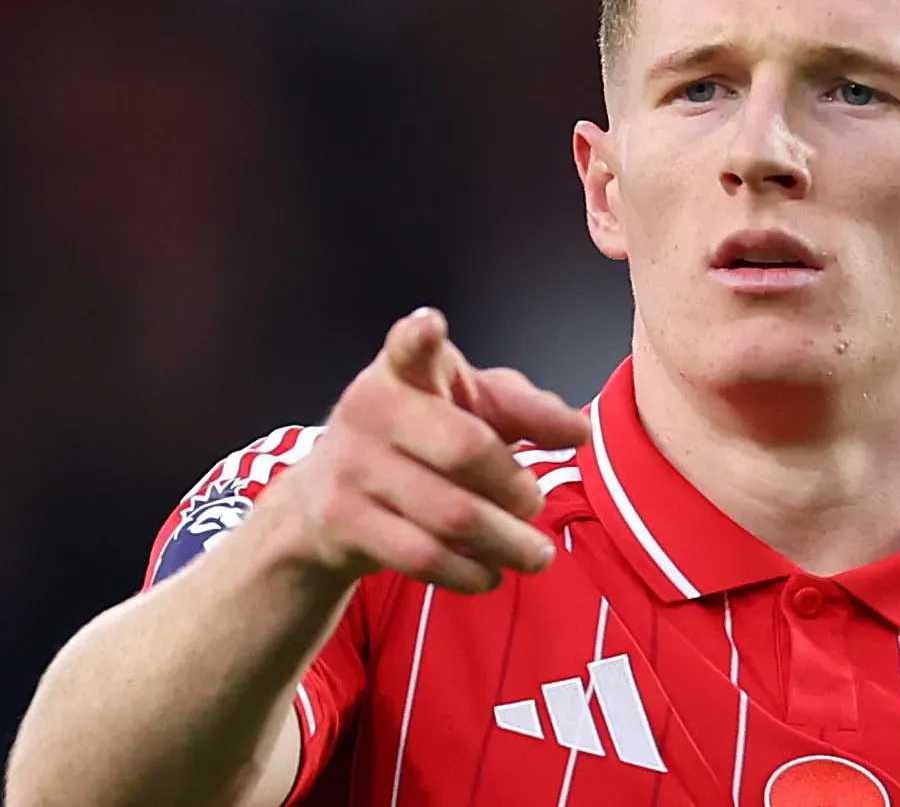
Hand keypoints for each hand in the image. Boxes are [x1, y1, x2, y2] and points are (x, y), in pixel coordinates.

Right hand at [255, 308, 591, 593]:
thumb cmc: (418, 441)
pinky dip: (470, 572)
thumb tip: (577, 432)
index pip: (409, 348)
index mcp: (405, 371)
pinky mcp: (340, 520)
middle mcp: (370, 408)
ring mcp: (350, 466)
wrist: (323, 502)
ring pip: (450, 515)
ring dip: (508, 543)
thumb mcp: (468, 410)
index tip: (431, 326)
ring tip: (536, 554)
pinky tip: (490, 573)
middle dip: (516, 487)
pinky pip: (423, 557)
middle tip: (535, 503)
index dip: (419, 338)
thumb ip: (525, 410)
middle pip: (466, 450)